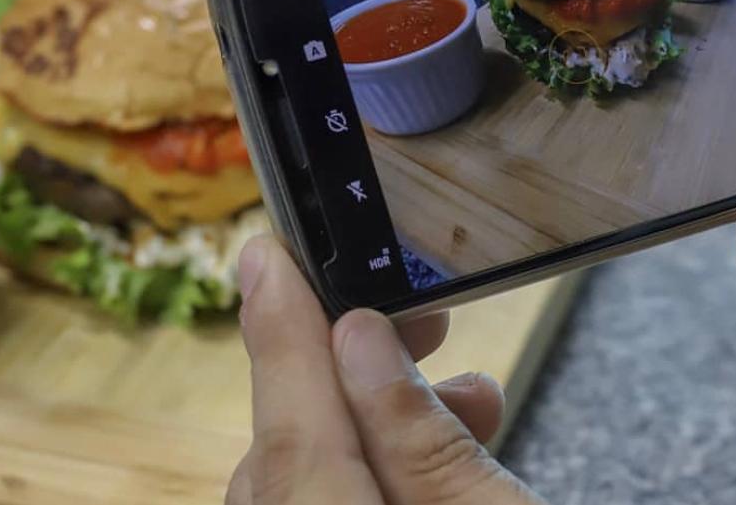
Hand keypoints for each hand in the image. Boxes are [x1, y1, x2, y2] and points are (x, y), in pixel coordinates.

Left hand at [229, 234, 542, 503]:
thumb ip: (425, 444)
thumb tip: (361, 340)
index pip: (293, 432)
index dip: (282, 334)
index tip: (267, 253)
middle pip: (290, 451)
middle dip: (345, 370)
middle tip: (424, 320)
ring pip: (301, 485)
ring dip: (370, 424)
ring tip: (468, 399)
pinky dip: (368, 474)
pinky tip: (436, 457)